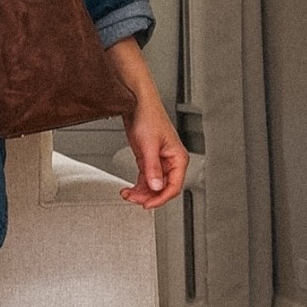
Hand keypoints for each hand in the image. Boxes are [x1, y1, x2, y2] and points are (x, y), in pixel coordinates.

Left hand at [105, 38, 188, 209]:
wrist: (135, 102)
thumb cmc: (147, 116)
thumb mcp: (148, 145)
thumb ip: (152, 168)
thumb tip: (157, 187)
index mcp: (178, 158)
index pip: (174, 186)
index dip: (161, 198)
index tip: (148, 204)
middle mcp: (171, 161)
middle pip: (163, 188)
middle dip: (149, 196)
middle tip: (134, 200)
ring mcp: (159, 160)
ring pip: (154, 185)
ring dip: (142, 193)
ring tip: (128, 195)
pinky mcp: (148, 158)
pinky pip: (146, 178)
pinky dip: (138, 185)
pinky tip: (129, 189)